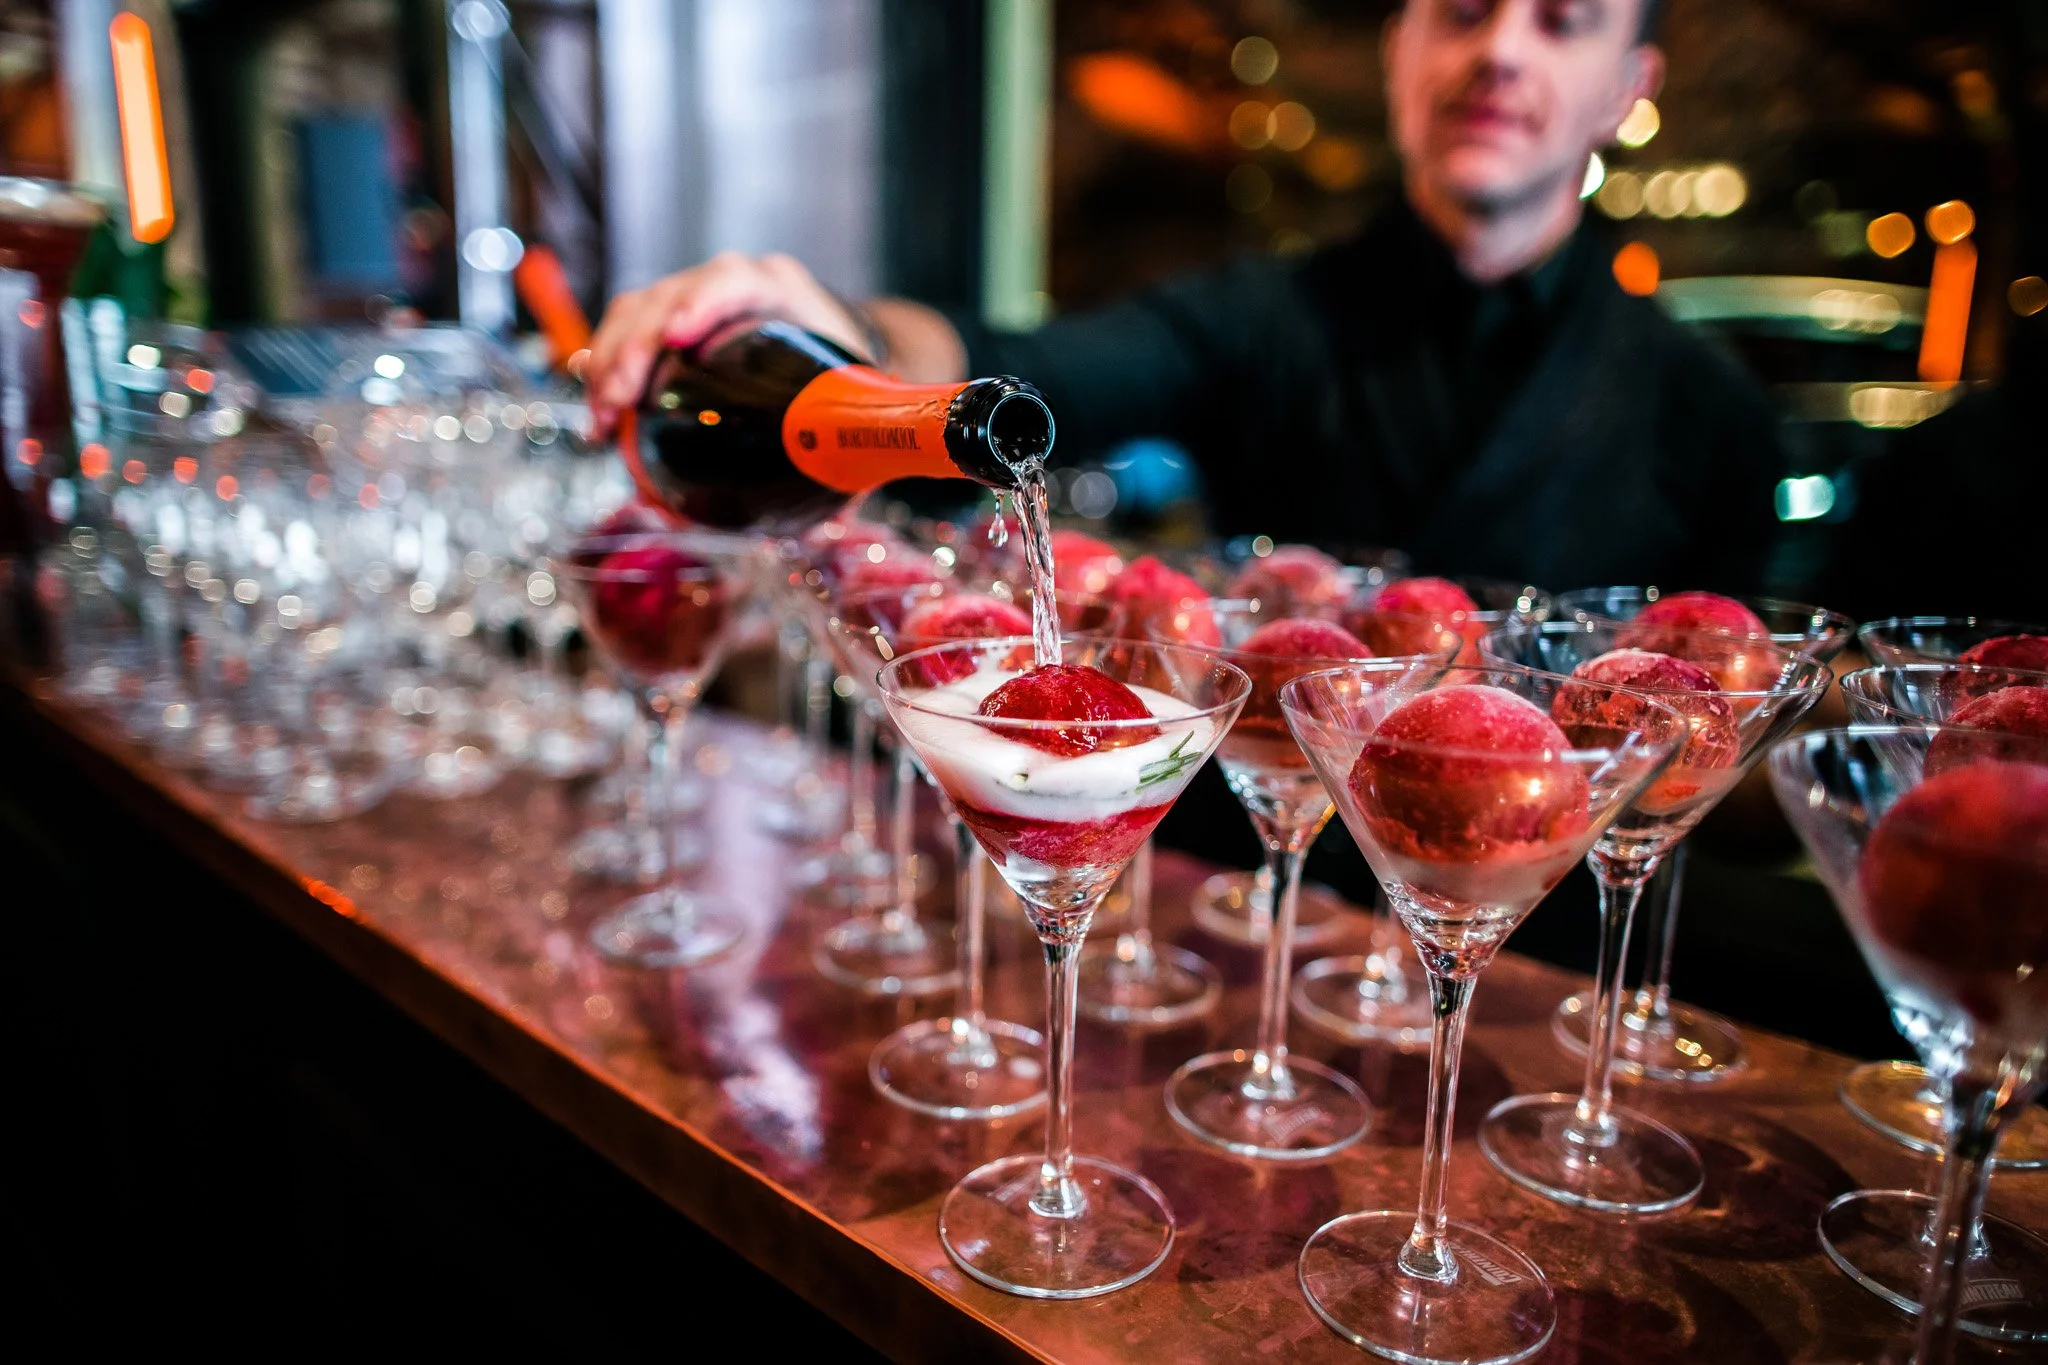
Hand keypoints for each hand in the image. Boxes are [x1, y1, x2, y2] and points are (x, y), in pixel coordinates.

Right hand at [584, 251, 870, 435]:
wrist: (831, 341)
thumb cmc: (839, 366)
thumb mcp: (849, 392)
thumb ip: (844, 442)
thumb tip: (828, 518)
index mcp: (777, 290)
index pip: (732, 282)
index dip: (700, 301)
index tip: (676, 336)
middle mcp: (729, 285)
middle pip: (666, 299)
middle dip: (633, 349)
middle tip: (616, 403)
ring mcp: (691, 298)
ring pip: (634, 313)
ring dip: (609, 364)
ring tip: (600, 422)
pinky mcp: (664, 319)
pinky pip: (624, 331)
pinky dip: (606, 370)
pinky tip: (601, 415)